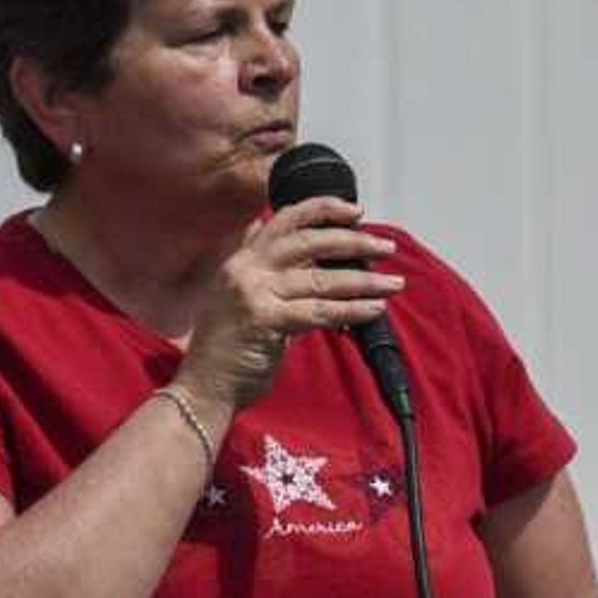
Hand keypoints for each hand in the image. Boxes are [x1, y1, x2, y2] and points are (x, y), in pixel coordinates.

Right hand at [175, 198, 401, 411]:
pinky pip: (320, 311)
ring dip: (365, 281)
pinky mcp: (264, 320)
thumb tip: (321, 261)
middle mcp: (246, 269)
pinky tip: (374, 310)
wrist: (203, 388)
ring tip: (393, 284)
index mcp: (243, 260)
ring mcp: (253, 293)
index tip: (356, 212)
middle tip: (386, 248)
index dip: (324, 209)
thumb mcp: (246, 299)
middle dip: (355, 242)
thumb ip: (275, 275)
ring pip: (322, 279)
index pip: (286, 219)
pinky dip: (352, 310)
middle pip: (310, 241)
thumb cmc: (230, 348)